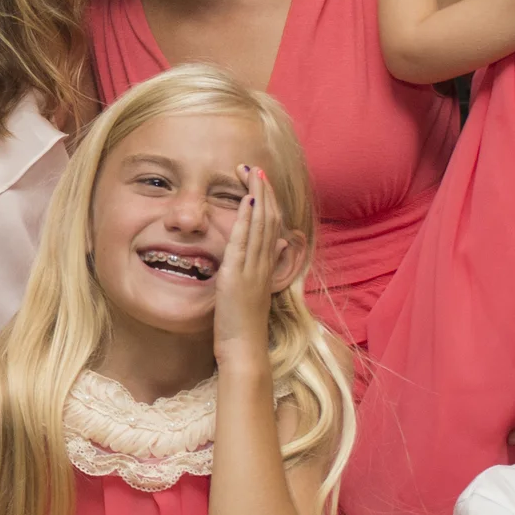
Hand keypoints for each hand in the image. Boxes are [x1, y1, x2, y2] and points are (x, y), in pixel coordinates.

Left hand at [212, 163, 290, 369]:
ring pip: (261, 224)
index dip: (268, 201)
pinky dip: (246, 218)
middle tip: (256, 166)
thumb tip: (276, 247)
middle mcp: (264, 263)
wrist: (244, 348)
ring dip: (257, 195)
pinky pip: (244, 240)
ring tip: (253, 172)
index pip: (272, 225)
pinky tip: (246, 199)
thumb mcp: (254, 291)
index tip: (260, 181)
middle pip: (269, 218)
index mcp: (266, 266)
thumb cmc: (244, 325)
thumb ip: (261, 267)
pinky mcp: (238, 274)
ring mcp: (253, 267)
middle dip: (263, 190)